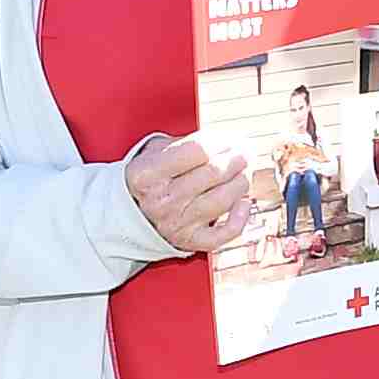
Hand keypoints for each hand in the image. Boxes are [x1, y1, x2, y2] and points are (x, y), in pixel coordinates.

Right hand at [122, 135, 252, 253]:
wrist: (133, 214)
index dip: (221, 141)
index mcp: (148, 174)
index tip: (231, 138)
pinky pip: (224, 233)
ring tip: (244, 172)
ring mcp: (177, 222)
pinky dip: (240, 218)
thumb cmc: (151, 179)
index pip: (197, 150)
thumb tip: (226, 141)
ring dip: (242, 182)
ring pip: (223, 199)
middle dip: (237, 158)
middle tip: (245, 151)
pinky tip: (244, 203)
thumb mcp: (155, 152)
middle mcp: (162, 200)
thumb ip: (186, 143)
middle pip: (214, 173)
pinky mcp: (191, 241)